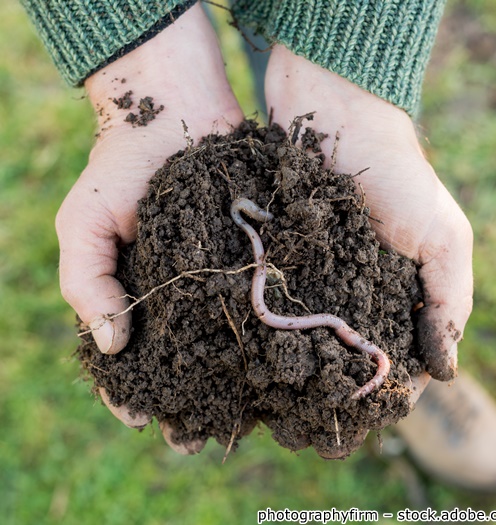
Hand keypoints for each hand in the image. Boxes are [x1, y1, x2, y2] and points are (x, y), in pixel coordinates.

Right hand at [55, 4, 242, 451]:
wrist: (175, 109)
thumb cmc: (121, 168)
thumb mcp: (83, 223)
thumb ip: (88, 283)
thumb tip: (112, 346)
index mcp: (136, 294)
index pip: (131, 359)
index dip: (134, 392)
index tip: (148, 421)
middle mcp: (182, 295)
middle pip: (186, 361)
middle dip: (194, 399)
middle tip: (206, 435)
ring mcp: (220, 277)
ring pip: (229, 340)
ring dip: (238, 378)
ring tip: (250, 413)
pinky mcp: (253, 254)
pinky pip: (261, 298)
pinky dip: (270, 328)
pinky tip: (282, 356)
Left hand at [265, 46, 472, 400]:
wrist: (335, 116)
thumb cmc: (397, 175)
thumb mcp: (441, 237)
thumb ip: (447, 301)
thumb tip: (442, 372)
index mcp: (394, 292)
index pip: (390, 356)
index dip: (380, 391)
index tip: (359, 424)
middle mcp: (351, 289)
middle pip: (342, 353)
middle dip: (328, 389)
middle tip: (304, 430)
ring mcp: (311, 274)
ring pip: (303, 334)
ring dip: (293, 367)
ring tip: (272, 407)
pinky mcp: (278, 256)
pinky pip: (271, 300)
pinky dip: (267, 327)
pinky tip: (252, 356)